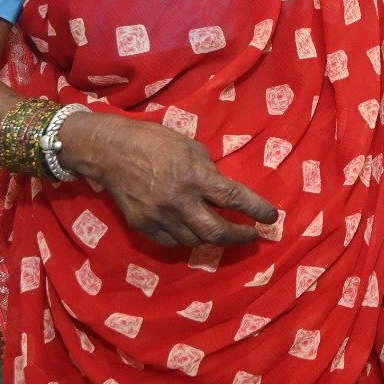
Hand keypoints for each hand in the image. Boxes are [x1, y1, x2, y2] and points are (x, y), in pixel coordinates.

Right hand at [59, 112, 278, 247]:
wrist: (111, 152)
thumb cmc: (155, 141)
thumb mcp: (190, 147)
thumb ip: (209, 171)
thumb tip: (224, 193)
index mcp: (193, 176)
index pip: (233, 198)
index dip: (257, 210)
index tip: (272, 217)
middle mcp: (178, 201)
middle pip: (217, 231)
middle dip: (241, 236)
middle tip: (253, 235)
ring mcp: (159, 217)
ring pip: (196, 240)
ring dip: (215, 238)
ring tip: (226, 232)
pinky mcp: (144, 227)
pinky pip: (173, 242)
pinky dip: (189, 239)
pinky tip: (196, 232)